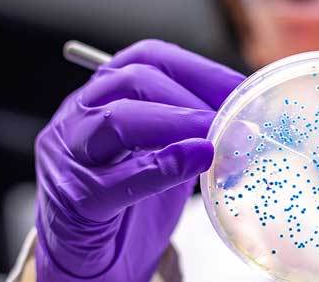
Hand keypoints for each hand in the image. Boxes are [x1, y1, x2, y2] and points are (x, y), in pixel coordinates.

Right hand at [34, 39, 244, 280]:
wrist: (87, 265)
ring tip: (217, 136)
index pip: (148, 58)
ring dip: (177, 122)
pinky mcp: (75, 201)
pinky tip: (195, 160)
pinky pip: (115, 180)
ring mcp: (70, 157)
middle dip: (192, 96)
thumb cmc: (125, 209)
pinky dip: (161, 167)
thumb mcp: (164, 159)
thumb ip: (194, 136)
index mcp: (101, 98)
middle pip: (132, 80)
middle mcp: (78, 117)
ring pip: (116, 119)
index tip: (241, 88)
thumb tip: (248, 124)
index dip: (199, 69)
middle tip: (234, 118)